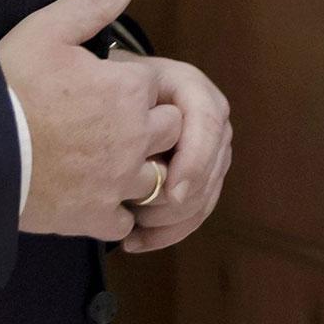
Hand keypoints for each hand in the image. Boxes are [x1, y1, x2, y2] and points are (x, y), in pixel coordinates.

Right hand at [0, 0, 179, 240]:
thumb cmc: (12, 85)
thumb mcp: (47, 29)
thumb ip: (93, 3)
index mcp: (129, 90)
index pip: (157, 85)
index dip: (134, 85)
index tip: (107, 87)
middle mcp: (134, 136)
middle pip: (170, 130)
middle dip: (151, 125)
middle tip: (114, 122)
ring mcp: (118, 181)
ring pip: (156, 177)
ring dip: (140, 169)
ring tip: (110, 161)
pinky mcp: (96, 216)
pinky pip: (126, 219)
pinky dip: (116, 211)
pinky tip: (95, 197)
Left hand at [108, 51, 231, 253]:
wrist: (116, 93)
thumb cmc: (111, 85)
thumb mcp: (118, 83)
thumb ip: (128, 101)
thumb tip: (140, 150)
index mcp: (194, 90)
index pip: (208, 124)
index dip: (195, 161)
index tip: (173, 193)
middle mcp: (212, 120)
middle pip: (211, 169)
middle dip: (176, 200)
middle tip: (136, 214)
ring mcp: (212, 150)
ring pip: (204, 197)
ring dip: (168, 220)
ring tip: (128, 228)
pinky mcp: (204, 177)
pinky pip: (195, 213)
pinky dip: (167, 232)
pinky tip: (134, 240)